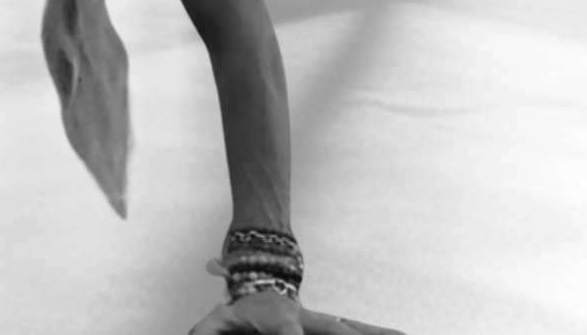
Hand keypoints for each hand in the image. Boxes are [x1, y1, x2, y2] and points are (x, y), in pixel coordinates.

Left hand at [189, 290, 407, 334]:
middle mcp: (306, 320)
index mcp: (283, 320)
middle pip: (337, 329)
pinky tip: (402, 333)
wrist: (256, 268)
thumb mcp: (218, 320)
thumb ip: (208, 331)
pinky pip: (355, 330)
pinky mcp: (324, 325)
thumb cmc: (239, 305)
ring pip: (353, 329)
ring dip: (379, 333)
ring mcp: (319, 321)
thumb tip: (195, 334)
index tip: (335, 330)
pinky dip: (378, 332)